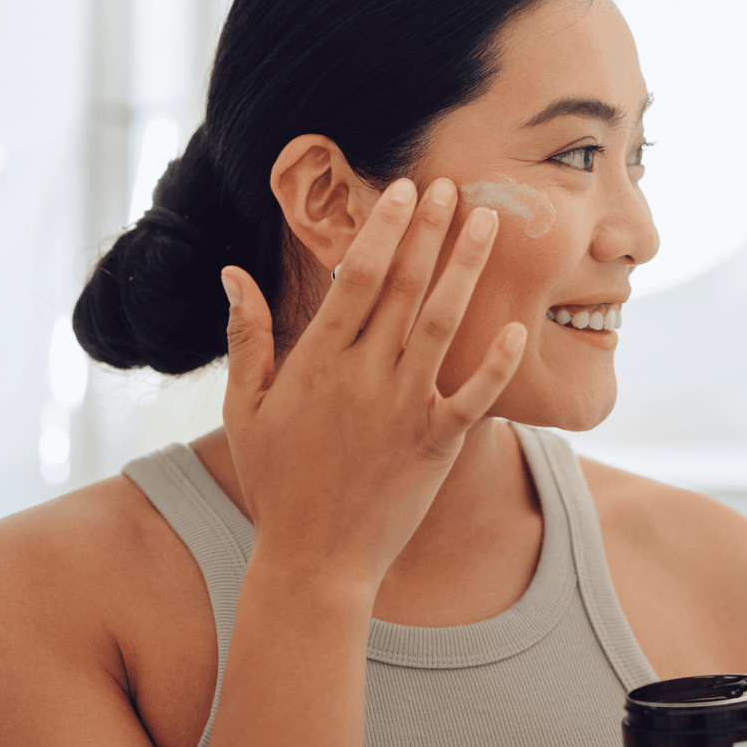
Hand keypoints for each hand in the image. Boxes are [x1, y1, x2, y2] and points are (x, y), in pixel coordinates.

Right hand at [219, 176, 526, 587]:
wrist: (313, 561)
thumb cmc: (277, 483)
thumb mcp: (245, 409)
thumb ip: (247, 338)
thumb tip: (233, 273)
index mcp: (318, 361)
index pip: (356, 276)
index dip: (383, 228)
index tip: (403, 190)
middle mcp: (363, 376)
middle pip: (403, 286)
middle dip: (431, 231)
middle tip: (453, 184)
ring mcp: (403, 409)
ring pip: (441, 323)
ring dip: (467, 269)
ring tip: (489, 223)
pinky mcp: (436, 445)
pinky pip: (474, 396)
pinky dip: (495, 362)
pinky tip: (514, 325)